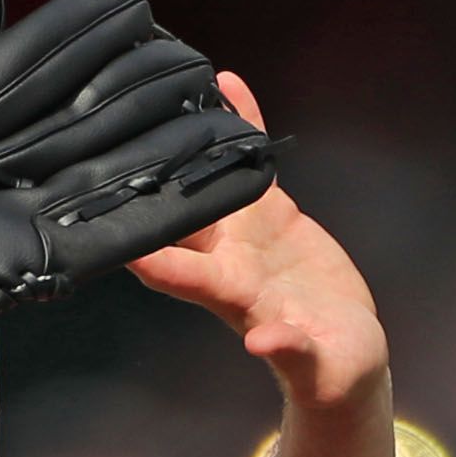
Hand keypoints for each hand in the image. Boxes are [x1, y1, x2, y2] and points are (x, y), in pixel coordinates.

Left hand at [128, 79, 386, 409]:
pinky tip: (228, 84)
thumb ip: (290, 352)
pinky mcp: (271, 215)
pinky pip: (250, 163)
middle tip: (109, 138)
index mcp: (234, 296)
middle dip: (145, 185)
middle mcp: (227, 260)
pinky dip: (242, 125)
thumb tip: (262, 344)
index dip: (145, 252)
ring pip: (206, 180)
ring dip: (182, 143)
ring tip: (158, 96)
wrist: (346, 351)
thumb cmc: (330, 371)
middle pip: (177, 218)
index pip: (179, 273)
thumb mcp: (317, 369)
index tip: (110, 229)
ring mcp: (245, 234)